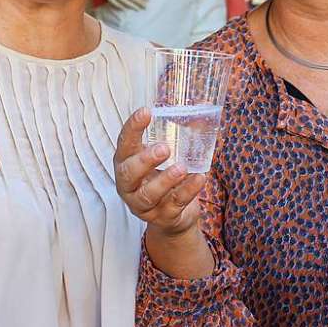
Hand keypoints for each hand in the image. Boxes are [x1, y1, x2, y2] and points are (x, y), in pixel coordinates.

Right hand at [114, 107, 205, 237]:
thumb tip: (203, 109)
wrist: (172, 215)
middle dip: (145, 160)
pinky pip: (174, 205)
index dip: (132, 128)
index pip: (124, 144)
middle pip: (128, 174)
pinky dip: (188, 191)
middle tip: (164, 148)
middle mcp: (130, 185)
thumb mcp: (165, 156)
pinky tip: (199, 178)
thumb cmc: (164, 176)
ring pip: (148, 195)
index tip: (146, 112)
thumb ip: (179, 134)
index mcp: (127, 163)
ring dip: (165, 180)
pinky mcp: (163, 217)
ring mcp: (144, 204)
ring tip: (182, 167)